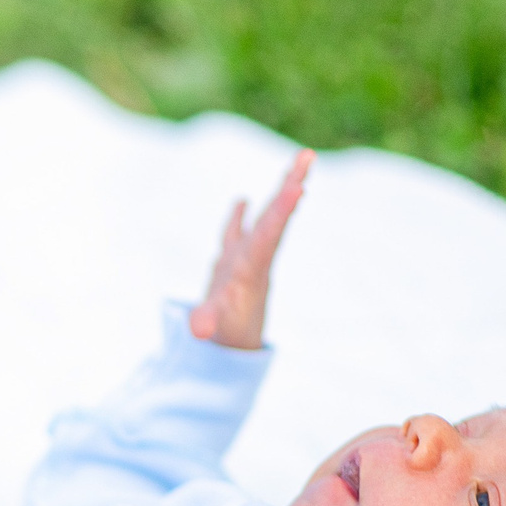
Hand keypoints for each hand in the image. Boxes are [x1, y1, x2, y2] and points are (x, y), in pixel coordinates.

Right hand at [187, 150, 314, 349]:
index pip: (270, 233)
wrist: (233, 350)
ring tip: (299, 163)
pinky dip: (241, 216)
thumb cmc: (226, 334)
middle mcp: (256, 257)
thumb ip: (207, 322)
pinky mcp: (232, 265)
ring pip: (266, 217)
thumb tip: (198, 330)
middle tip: (307, 155)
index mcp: (253, 267)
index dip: (283, 209)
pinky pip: (240, 233)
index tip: (301, 187)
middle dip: (291, 185)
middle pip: (277, 214)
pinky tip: (244, 200)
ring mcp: (247, 258)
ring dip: (281, 190)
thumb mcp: (216, 327)